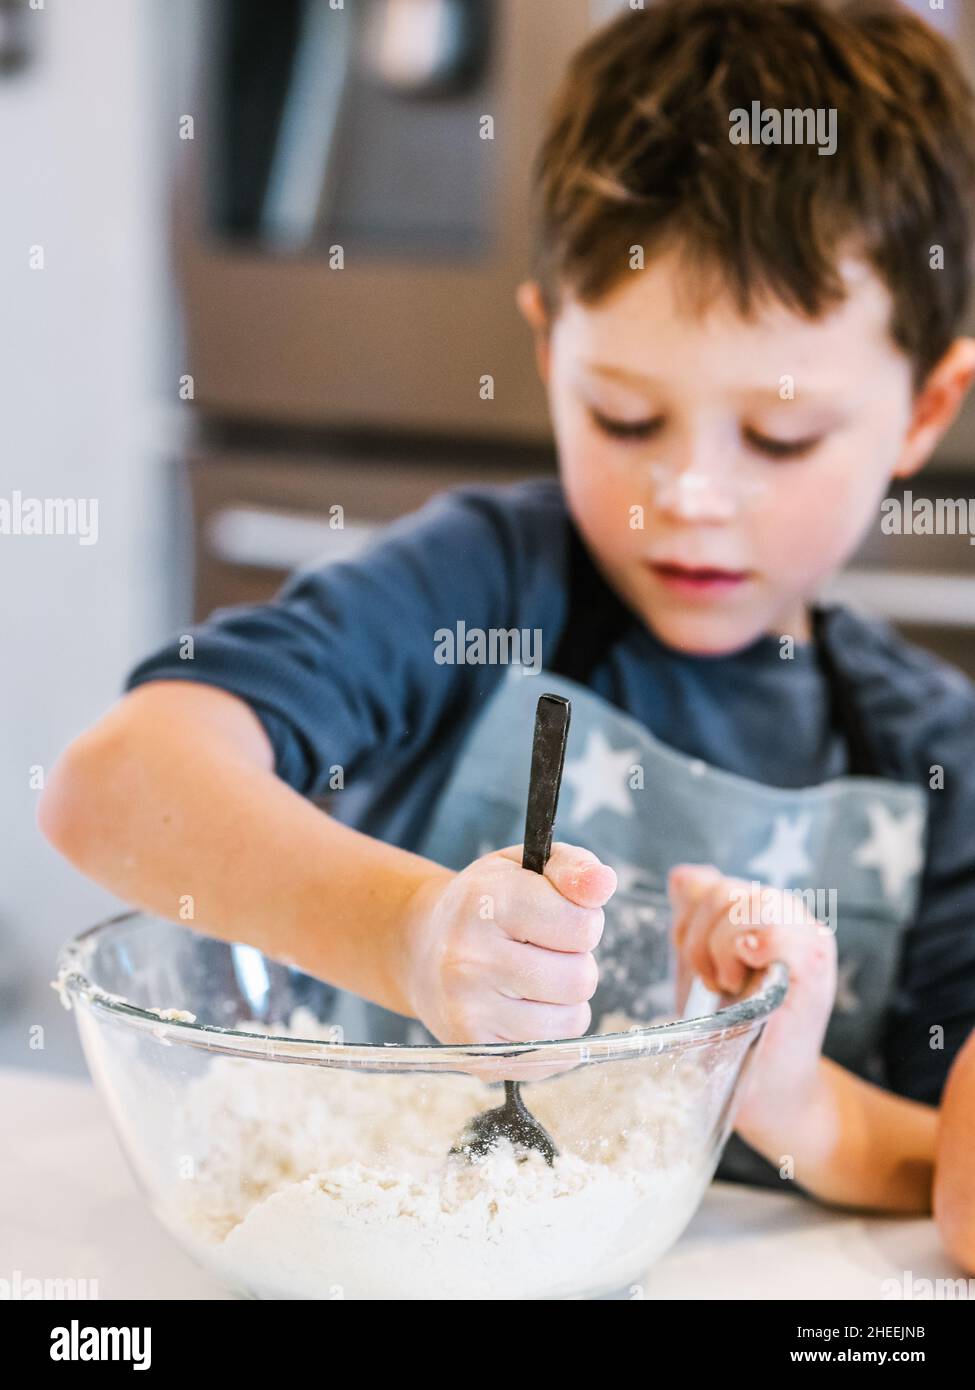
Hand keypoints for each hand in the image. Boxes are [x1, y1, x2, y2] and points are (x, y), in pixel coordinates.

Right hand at [402, 843, 616, 1045]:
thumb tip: (603, 883)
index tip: (559, 916)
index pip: (581, 925)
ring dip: (567, 1003)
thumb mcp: (525, 867)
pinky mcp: (476, 1053)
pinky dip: (551, 1034)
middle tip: (546, 951)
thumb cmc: (487, 905)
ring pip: (571, 1022)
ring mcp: (469, 1012)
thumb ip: (573, 867)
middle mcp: (470, 959)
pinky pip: (551, 1057)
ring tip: (536, 982)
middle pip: (580, 979)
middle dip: (576, 963)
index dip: (584, 920)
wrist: (421, 948)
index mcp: (487, 903)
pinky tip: (524, 1010)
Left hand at [668, 864, 836, 1143]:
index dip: (683, 919)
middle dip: (696, 939)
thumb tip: (682, 876)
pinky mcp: (813, 964)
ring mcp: (805, 934)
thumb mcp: (704, 967)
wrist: (769, 1089)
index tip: (689, 959)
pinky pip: (775, 929)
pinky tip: (744, 980)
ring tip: (728, 986)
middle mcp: (787, 912)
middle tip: (711, 983)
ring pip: (744, 903)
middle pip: (720, 890)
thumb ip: (695, 920)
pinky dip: (749, 949)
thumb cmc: (735, 1031)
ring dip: (720, 950)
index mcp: (757, 908)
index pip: (703, 882)